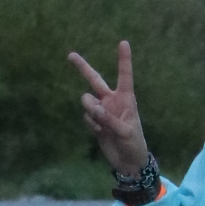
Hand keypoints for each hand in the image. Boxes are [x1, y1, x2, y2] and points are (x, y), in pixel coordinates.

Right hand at [69, 40, 152, 177]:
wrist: (128, 162)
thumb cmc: (134, 144)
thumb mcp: (125, 132)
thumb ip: (108, 119)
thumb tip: (92, 107)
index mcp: (126, 98)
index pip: (124, 76)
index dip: (123, 60)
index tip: (123, 42)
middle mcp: (112, 100)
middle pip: (95, 80)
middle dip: (82, 67)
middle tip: (70, 55)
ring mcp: (102, 110)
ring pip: (87, 101)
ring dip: (91, 111)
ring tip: (102, 124)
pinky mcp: (95, 122)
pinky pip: (87, 117)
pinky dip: (92, 125)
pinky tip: (102, 133)